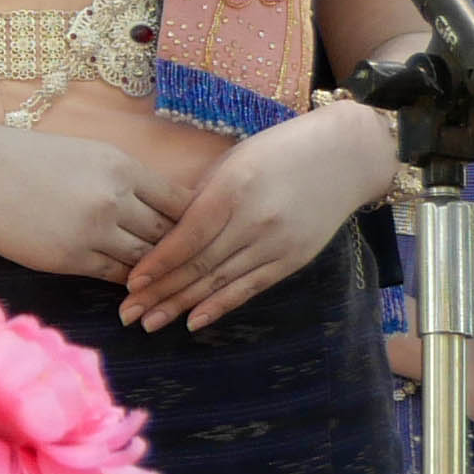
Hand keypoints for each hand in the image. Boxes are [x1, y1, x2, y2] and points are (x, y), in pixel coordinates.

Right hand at [0, 116, 189, 284]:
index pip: (181, 202)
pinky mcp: (70, 258)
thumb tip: (157, 206)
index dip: (192, 221)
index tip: (194, 232)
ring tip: (162, 280)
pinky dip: (126, 283)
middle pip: (168, 234)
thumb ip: (124, 179)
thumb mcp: (87, 154)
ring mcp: (94, 231)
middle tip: (186, 264)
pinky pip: (115, 276)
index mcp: (122, 167)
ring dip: (154, 271)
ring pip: (145, 260)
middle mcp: (115, 199)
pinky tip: (130, 285)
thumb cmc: (25, 157)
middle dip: (177, 250)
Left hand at [121, 106, 388, 330]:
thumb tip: (167, 231)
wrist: (346, 155)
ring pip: (221, 281)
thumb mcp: (234, 161)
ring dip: (183, 305)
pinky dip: (220, 306)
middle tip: (128, 313)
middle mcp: (255, 221)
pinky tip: (194, 322)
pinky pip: (251, 288)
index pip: (188, 236)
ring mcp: (278, 244)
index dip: (157, 263)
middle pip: (200, 265)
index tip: (129, 282)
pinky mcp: (294, 259)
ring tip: (150, 323)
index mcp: (234, 190)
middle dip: (161, 292)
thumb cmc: (280, 150)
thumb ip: (202, 197)